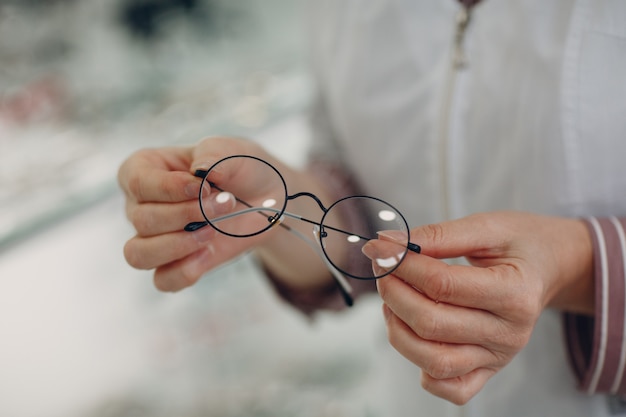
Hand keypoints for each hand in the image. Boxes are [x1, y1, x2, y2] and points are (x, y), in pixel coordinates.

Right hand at [118, 137, 282, 291]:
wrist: (266, 197)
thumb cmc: (240, 168)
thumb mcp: (233, 150)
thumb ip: (214, 153)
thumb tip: (199, 171)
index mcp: (145, 167)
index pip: (137, 182)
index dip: (168, 189)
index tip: (203, 187)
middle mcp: (140, 204)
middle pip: (142, 219)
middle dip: (187, 214)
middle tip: (225, 204)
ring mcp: (153, 238)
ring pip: (139, 254)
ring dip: (178, 246)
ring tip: (212, 232)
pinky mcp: (174, 264)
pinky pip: (162, 280)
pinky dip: (184, 271)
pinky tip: (208, 254)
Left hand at [363, 211, 593, 403]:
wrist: (549, 267)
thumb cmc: (518, 244)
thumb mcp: (485, 227)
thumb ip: (437, 235)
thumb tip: (385, 244)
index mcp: (515, 294)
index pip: (442, 286)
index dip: (402, 265)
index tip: (380, 247)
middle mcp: (510, 334)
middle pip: (431, 325)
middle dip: (393, 293)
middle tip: (383, 269)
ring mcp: (499, 358)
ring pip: (432, 361)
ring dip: (397, 328)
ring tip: (392, 299)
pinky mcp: (488, 372)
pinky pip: (449, 388)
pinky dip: (421, 368)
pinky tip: (412, 332)